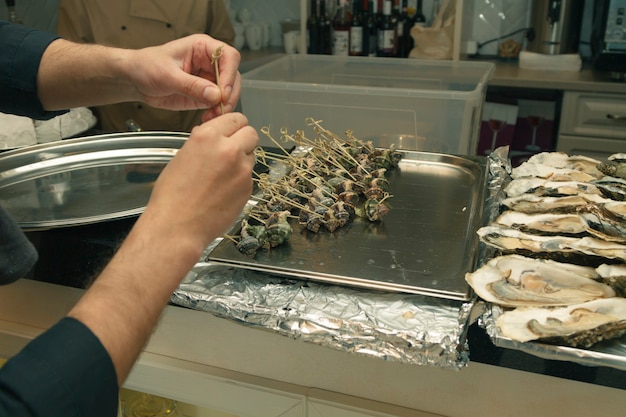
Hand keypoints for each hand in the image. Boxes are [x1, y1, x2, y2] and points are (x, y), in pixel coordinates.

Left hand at [128, 34, 240, 118]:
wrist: (135, 80)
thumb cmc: (146, 66)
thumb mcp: (167, 75)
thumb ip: (191, 85)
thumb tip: (214, 94)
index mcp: (202, 47)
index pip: (228, 56)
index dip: (229, 74)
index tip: (223, 91)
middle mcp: (209, 63)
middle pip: (233, 76)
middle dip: (229, 94)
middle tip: (220, 107)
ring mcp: (208, 79)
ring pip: (229, 92)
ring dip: (224, 106)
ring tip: (213, 115)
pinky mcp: (204, 95)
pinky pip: (218, 104)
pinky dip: (217, 113)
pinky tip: (208, 117)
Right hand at [141, 112, 257, 250]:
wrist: (178, 227)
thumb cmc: (172, 195)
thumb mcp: (182, 156)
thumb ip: (204, 142)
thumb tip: (215, 136)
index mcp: (208, 136)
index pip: (235, 118)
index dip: (233, 125)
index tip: (231, 130)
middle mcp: (229, 149)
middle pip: (251, 133)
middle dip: (243, 139)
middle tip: (232, 149)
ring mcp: (242, 169)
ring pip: (252, 155)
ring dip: (243, 159)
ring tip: (223, 174)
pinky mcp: (248, 188)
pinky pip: (249, 176)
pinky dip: (240, 179)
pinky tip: (224, 190)